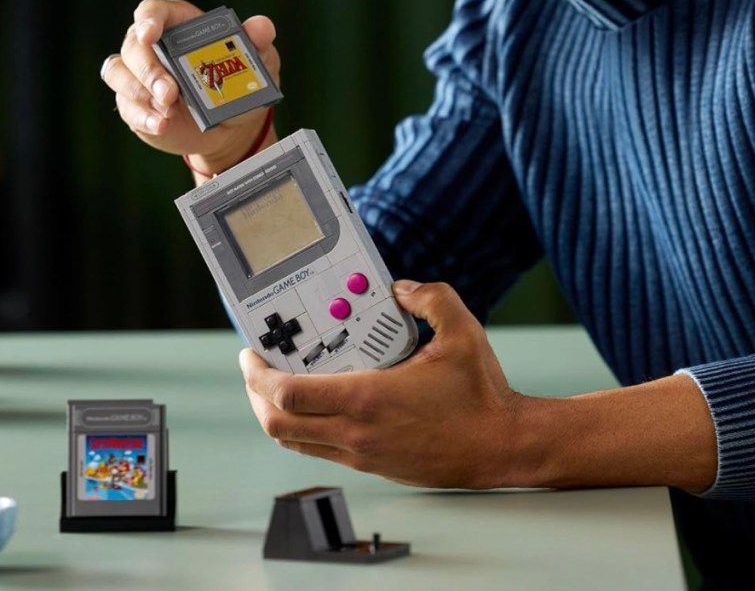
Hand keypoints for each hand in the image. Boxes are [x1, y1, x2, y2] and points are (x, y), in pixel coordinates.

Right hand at [100, 0, 280, 171]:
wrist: (231, 125)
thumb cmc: (239, 83)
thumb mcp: (257, 61)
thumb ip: (258, 42)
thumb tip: (261, 26)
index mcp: (178, 25)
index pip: (152, 11)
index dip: (148, 20)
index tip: (150, 34)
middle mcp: (152, 47)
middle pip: (134, 47)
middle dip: (149, 70)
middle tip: (170, 92)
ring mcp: (138, 76)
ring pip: (119, 74)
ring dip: (140, 92)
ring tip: (169, 110)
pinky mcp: (134, 104)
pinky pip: (127, 106)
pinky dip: (143, 116)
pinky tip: (162, 124)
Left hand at [240, 280, 527, 489]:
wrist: (505, 446)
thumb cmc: (482, 394)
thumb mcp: (462, 331)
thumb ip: (429, 298)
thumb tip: (399, 288)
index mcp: (367, 400)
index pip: (287, 396)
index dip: (257, 375)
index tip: (250, 354)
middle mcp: (356, 433)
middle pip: (277, 425)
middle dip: (255, 394)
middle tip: (254, 368)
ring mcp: (362, 455)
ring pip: (294, 443)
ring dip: (275, 414)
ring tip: (277, 384)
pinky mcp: (373, 467)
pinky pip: (320, 450)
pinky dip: (303, 429)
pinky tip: (315, 403)